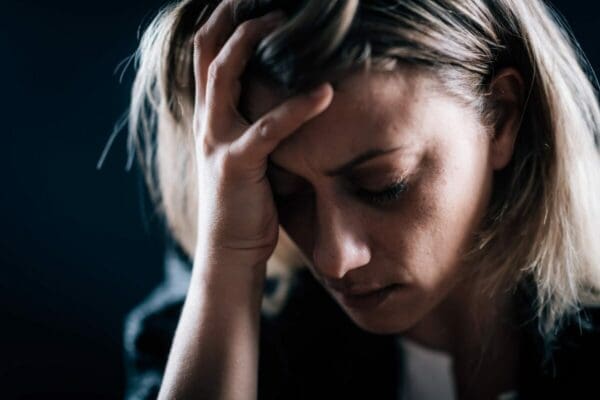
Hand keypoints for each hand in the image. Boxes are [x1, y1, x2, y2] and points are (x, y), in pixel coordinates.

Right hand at [192, 2, 332, 266]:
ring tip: (285, 18)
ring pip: (226, 73)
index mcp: (210, 115)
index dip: (221, 19)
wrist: (230, 251)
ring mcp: (217, 140)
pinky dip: (299, 108)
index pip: (205, 53)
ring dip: (254, 39)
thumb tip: (284, 97)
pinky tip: (327, 93)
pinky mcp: (237, 164)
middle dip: (231, 13)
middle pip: (207, 49)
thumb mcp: (245, 153)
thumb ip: (254, 123)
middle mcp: (207, 120)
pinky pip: (269, 128)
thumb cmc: (247, 201)